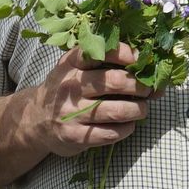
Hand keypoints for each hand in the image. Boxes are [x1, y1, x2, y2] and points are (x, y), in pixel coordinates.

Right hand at [25, 44, 151, 156]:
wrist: (36, 120)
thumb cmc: (67, 90)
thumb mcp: (76, 70)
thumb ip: (108, 66)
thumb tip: (152, 74)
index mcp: (71, 64)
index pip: (100, 52)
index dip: (125, 54)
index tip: (139, 60)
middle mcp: (70, 86)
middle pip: (116, 82)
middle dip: (140, 86)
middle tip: (147, 91)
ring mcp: (71, 112)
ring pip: (117, 111)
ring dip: (138, 110)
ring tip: (141, 109)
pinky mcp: (75, 136)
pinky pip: (111, 133)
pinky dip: (126, 129)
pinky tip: (127, 125)